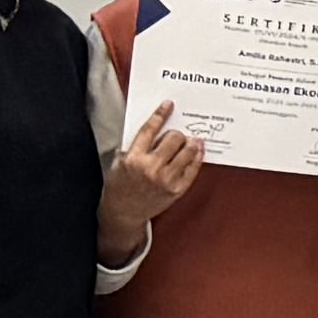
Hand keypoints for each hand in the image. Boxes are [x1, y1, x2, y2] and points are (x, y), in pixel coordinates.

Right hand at [100, 109, 206, 239]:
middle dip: (176, 134)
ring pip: (187, 151)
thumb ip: (135, 144)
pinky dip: (197, 156)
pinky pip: (193, 168)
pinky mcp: (177, 189)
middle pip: (174, 138)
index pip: (149, 129)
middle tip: (177, 135)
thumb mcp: (119, 161)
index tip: (169, 105)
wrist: (123, 212)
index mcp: (133, 158)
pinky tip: (197, 151)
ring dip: (191, 143)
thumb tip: (155, 125)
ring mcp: (166, 179)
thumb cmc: (120, 185)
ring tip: (193, 140)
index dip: (160, 115)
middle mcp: (150, 168)